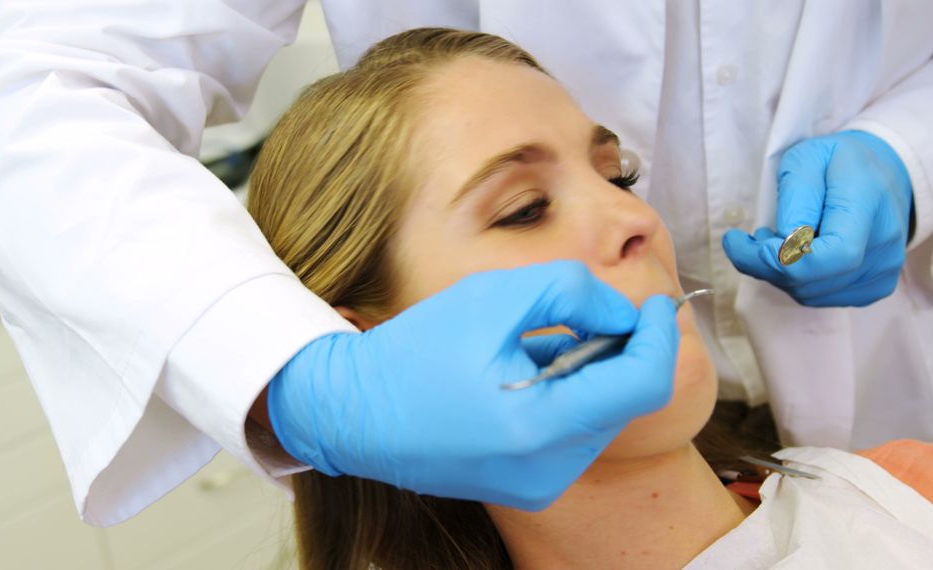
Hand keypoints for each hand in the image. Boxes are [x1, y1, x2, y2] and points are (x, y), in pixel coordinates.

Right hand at [267, 261, 678, 510]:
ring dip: (587, 377)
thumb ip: (573, 292)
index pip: (642, 386)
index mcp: (539, 425)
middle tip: (578, 316)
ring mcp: (538, 487)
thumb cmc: (415, 351)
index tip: (656, 305)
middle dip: (614, 353)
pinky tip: (519, 379)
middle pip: (621, 403)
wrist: (353, 413)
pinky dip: (565, 401)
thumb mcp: (494, 296)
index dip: (657, 338)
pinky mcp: (526, 489)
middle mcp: (546, 470)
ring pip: (599, 420)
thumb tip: (624, 315)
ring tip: (531, 350)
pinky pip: (571, 438)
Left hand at [722, 130, 911, 306]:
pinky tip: (792, 255)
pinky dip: (795, 281)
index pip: (832, 255)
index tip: (747, 241)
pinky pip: (820, 297)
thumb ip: (796, 197)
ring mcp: (882, 271)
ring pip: (811, 293)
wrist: (881, 175)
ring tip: (771, 241)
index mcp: (868, 205)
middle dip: (764, 265)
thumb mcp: (807, 159)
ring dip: (777, 273)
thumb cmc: (837, 163)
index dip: (781, 259)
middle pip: (813, 280)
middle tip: (746, 240)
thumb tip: (785, 240)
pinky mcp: (873, 287)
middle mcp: (883, 245)